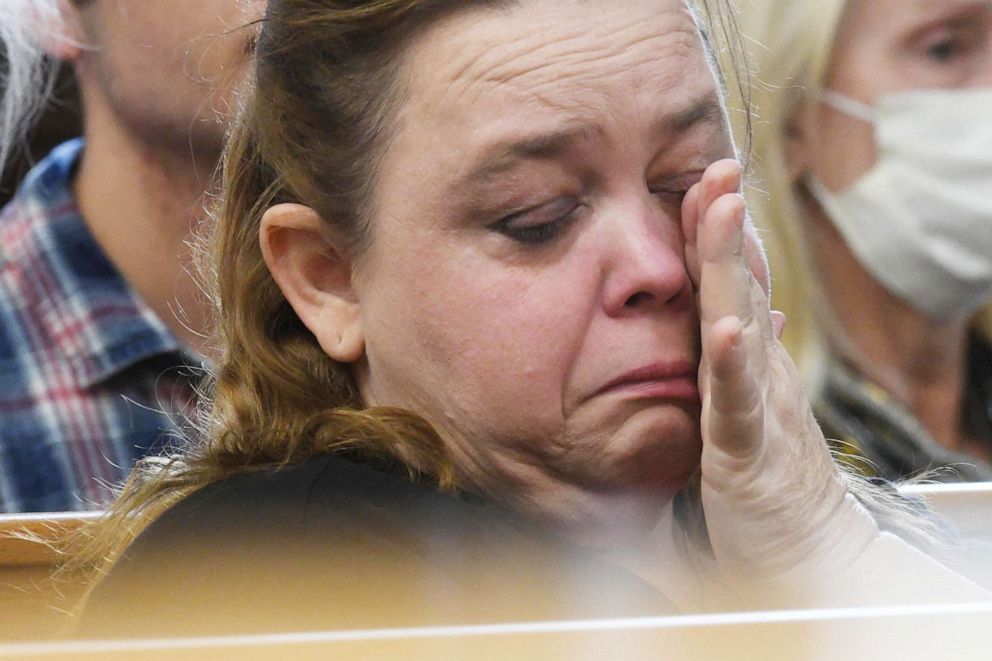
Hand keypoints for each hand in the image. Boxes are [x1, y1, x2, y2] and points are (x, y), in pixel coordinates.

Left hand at [681, 160, 878, 587]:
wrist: (809, 558)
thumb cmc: (772, 487)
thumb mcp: (748, 414)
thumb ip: (739, 365)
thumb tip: (745, 316)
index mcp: (748, 366)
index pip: (732, 287)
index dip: (716, 235)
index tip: (702, 181)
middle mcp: (756, 375)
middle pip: (738, 288)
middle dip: (725, 226)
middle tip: (717, 168)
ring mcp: (755, 409)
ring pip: (738, 326)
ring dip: (730, 268)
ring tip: (721, 212)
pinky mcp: (746, 455)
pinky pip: (736, 406)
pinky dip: (732, 368)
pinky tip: (726, 331)